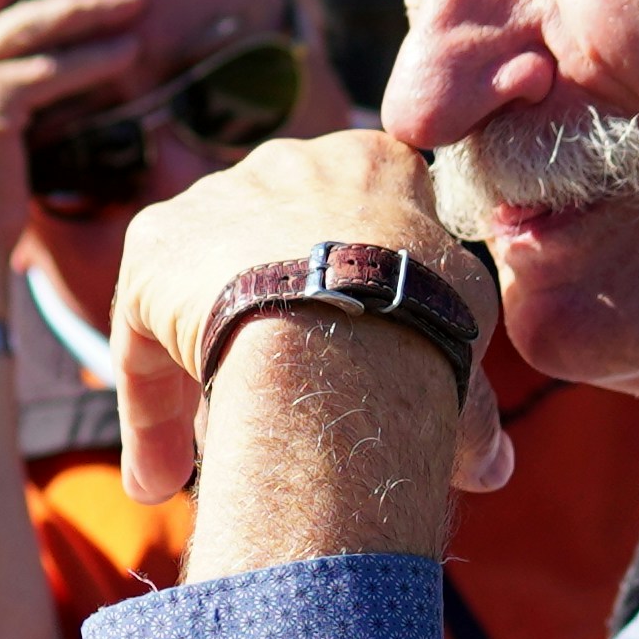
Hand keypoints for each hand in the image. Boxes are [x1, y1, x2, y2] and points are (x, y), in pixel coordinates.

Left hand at [106, 129, 510, 507]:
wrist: (337, 334)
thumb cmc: (420, 333)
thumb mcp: (465, 353)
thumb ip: (472, 403)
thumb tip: (492, 469)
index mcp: (375, 165)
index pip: (362, 220)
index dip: (358, 297)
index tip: (361, 361)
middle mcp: (289, 161)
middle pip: (273, 252)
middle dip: (274, 330)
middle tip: (283, 411)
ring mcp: (214, 195)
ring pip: (203, 294)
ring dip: (202, 373)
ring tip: (207, 461)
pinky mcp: (152, 245)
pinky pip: (146, 331)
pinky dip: (150, 405)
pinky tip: (156, 476)